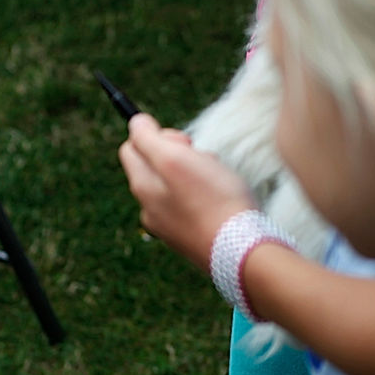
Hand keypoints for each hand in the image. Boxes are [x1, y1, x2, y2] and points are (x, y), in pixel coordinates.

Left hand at [118, 114, 256, 270]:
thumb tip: (135, 122)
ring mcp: (170, 225)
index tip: (183, 142)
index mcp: (141, 187)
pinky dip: (209, 196)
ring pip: (179, 183)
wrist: (244, 252)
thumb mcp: (174, 159)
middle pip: (157, 164)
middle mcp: (149, 208)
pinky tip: (225, 202)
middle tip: (204, 161)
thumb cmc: (212, 200)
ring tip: (220, 182)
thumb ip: (147, 138)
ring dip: (199, 173)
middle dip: (181, 155)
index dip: (156, 135)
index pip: (131, 146)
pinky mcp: (192, 237)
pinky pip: (194, 204)